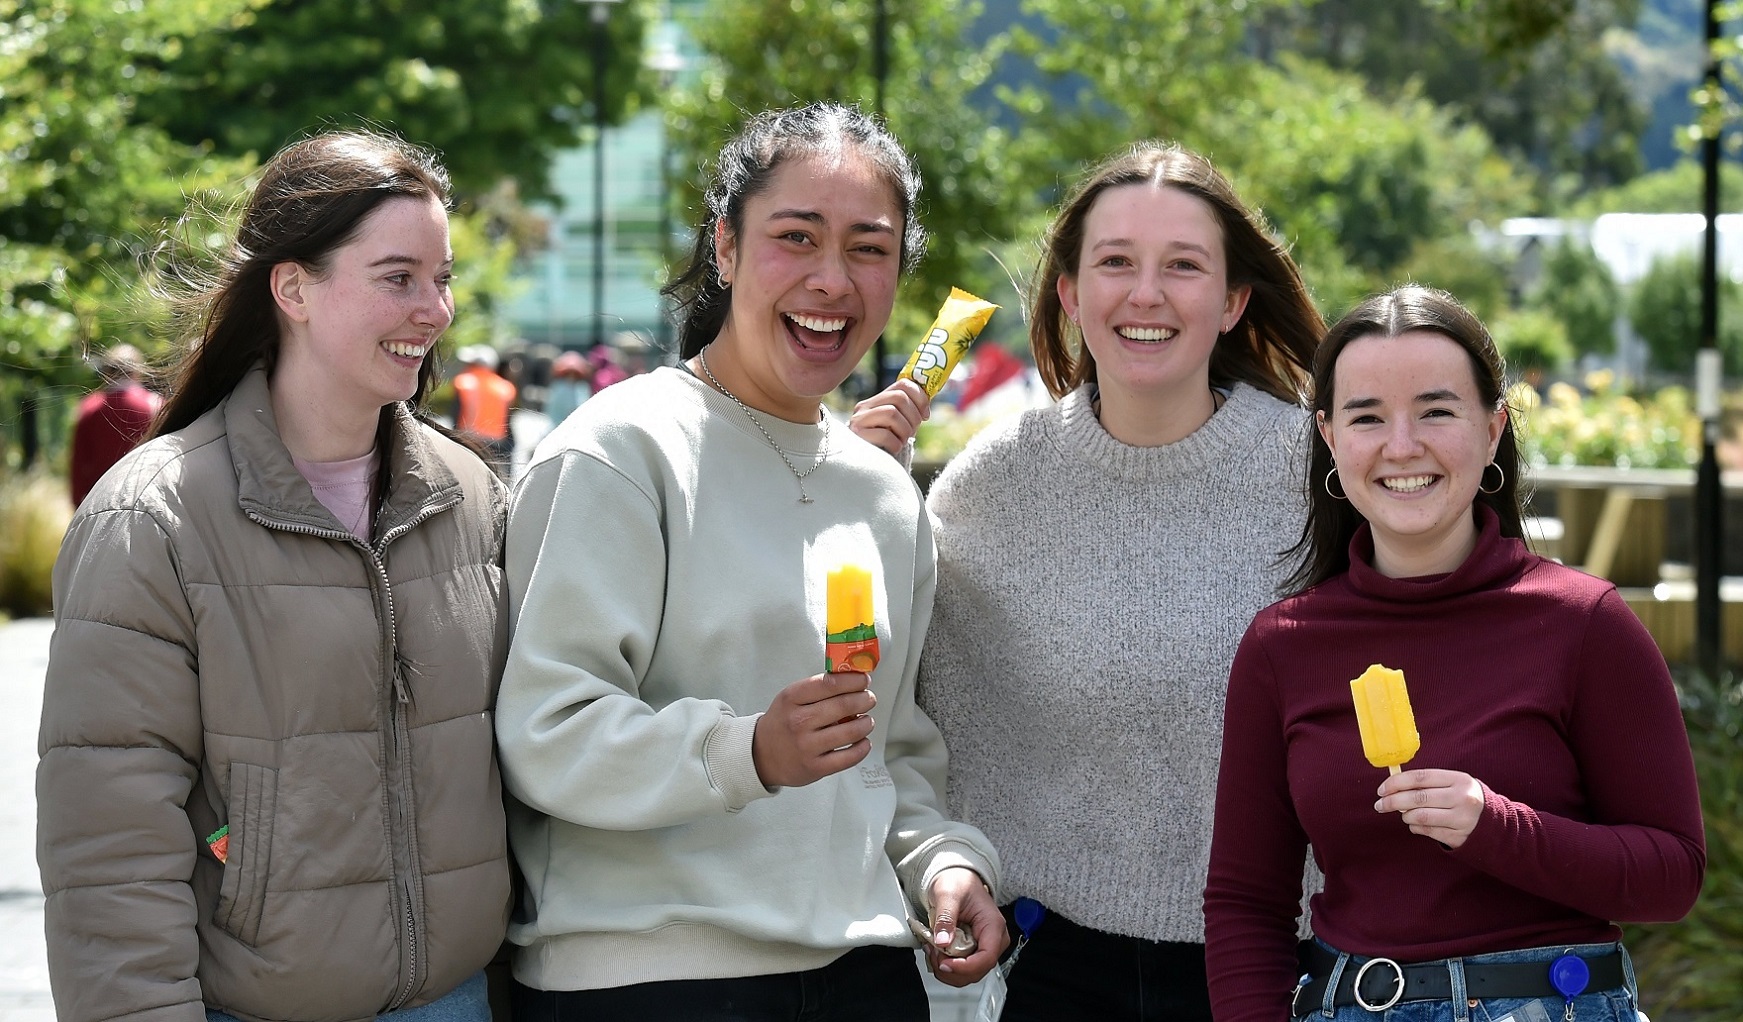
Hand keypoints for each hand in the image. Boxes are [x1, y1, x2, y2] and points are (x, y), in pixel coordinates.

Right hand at [751, 672, 875, 786]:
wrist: (761, 755)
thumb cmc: (783, 722)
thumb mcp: (791, 698)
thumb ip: (818, 688)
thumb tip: (854, 680)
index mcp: (792, 698)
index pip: (830, 683)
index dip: (853, 681)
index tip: (864, 680)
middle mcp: (799, 721)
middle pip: (844, 705)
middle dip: (864, 700)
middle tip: (869, 699)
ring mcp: (807, 746)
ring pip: (850, 731)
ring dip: (866, 723)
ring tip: (867, 721)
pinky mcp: (815, 767)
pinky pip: (848, 757)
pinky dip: (862, 747)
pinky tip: (863, 741)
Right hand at [848, 379, 930, 456]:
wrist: (865, 468)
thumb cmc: (886, 445)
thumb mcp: (898, 424)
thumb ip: (909, 411)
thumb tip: (927, 401)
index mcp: (877, 400)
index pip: (903, 384)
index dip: (920, 397)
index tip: (926, 415)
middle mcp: (865, 406)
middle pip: (899, 397)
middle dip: (913, 416)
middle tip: (912, 432)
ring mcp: (859, 420)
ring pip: (891, 413)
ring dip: (904, 431)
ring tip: (901, 441)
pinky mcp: (858, 436)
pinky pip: (885, 435)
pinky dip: (895, 444)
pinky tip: (893, 449)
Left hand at [923, 866, 1008, 986]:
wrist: (957, 878)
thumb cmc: (958, 882)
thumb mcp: (947, 894)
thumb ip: (945, 917)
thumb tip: (943, 942)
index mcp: (993, 925)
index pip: (987, 958)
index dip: (965, 966)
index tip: (944, 963)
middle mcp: (994, 940)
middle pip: (977, 971)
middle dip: (951, 968)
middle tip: (933, 952)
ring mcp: (984, 947)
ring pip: (968, 974)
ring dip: (946, 969)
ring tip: (932, 949)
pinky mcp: (974, 951)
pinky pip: (962, 968)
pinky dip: (945, 965)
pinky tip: (936, 951)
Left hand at [1376, 769, 1485, 848]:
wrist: (1495, 824)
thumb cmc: (1464, 798)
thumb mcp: (1453, 784)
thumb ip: (1428, 783)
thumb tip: (1393, 786)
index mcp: (1459, 779)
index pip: (1419, 778)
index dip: (1396, 783)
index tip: (1381, 789)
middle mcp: (1462, 798)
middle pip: (1418, 798)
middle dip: (1393, 801)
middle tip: (1380, 805)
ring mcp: (1463, 819)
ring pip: (1420, 817)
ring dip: (1405, 816)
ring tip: (1403, 815)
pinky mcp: (1460, 836)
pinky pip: (1428, 831)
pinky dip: (1415, 828)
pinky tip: (1415, 824)